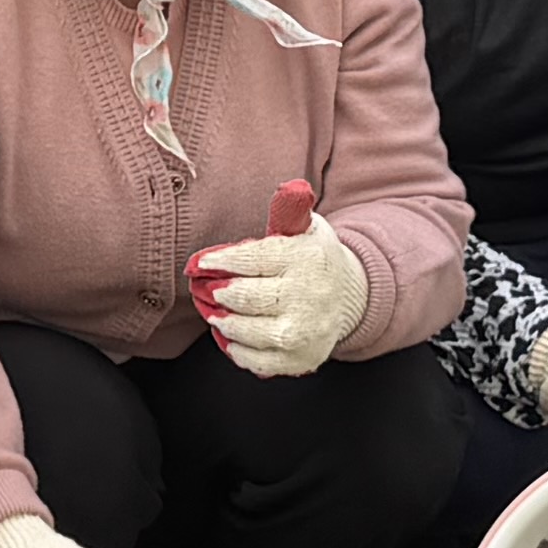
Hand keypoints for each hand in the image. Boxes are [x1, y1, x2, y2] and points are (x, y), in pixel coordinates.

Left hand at [185, 178, 359, 379]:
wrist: (349, 297)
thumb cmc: (313, 258)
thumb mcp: (307, 227)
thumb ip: (289, 210)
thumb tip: (290, 187)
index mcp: (306, 258)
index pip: (253, 258)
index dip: (220, 261)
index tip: (199, 263)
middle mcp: (308, 296)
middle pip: (246, 296)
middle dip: (219, 292)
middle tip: (205, 289)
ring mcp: (305, 332)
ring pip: (247, 330)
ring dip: (222, 320)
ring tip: (215, 311)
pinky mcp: (301, 359)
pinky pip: (256, 360)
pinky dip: (237, 349)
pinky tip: (232, 335)